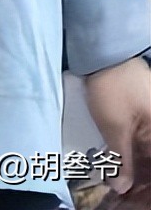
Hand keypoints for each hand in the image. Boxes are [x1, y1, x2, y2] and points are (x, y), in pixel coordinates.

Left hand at [84, 56, 150, 204]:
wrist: (103, 54)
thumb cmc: (113, 89)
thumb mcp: (114, 128)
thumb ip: (121, 160)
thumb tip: (122, 187)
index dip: (146, 189)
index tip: (131, 199)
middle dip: (138, 181)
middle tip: (119, 194)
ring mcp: (150, 123)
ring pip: (145, 154)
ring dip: (131, 169)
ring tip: (115, 183)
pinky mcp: (139, 117)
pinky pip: (138, 142)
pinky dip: (127, 154)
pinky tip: (114, 164)